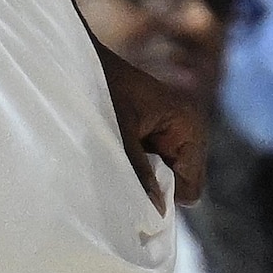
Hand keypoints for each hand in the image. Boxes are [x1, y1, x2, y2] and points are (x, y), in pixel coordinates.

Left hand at [98, 38, 208, 209]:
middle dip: (154, 187)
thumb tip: (158, 212)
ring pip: (165, 177)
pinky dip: (136, 168)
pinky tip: (116, 155)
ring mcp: (172, 133)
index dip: (164, 194)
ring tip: (116, 160)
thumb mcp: (120, 134)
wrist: (82, 60)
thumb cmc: (102, 89)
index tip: (134, 189)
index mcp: (189, 125)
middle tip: (122, 174)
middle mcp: (187, 131)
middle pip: (180, 184)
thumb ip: (140, 173)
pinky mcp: (156, 135)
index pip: (191, 186)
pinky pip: (153, 166)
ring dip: (142, 177)